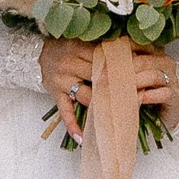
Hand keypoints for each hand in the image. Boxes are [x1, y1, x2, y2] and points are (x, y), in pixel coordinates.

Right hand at [40, 40, 178, 133]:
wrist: (38, 53)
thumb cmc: (67, 47)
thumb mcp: (83, 41)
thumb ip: (104, 46)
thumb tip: (137, 51)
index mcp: (80, 48)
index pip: (106, 59)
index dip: (123, 67)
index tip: (141, 75)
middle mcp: (70, 64)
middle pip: (99, 78)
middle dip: (117, 88)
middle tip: (138, 97)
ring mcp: (62, 80)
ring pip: (86, 96)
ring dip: (102, 107)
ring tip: (119, 116)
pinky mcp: (55, 94)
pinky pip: (64, 112)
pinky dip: (73, 125)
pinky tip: (82, 137)